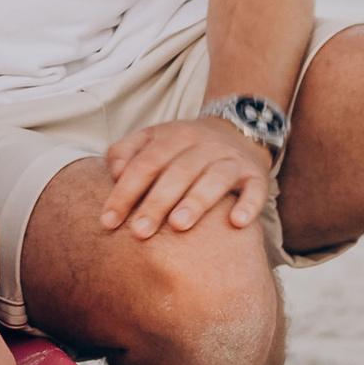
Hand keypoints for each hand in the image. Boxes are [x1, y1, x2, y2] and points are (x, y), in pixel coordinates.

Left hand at [96, 116, 268, 239]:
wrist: (236, 132)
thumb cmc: (183, 148)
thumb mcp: (152, 140)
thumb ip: (126, 152)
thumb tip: (114, 173)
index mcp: (172, 136)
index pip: (145, 164)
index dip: (125, 192)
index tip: (109, 222)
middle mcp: (203, 146)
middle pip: (177, 173)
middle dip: (156, 202)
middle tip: (139, 232)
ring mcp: (230, 160)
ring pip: (214, 179)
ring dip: (196, 201)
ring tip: (179, 225)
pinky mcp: (255, 176)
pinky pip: (254, 190)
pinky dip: (248, 205)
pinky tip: (236, 223)